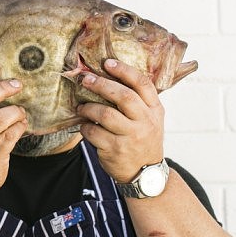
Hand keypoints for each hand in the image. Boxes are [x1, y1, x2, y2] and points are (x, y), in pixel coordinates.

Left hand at [78, 59, 163, 182]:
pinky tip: (83, 126)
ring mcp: (131, 137)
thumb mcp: (151, 118)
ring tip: (81, 107)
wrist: (146, 173)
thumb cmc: (143, 138)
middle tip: (86, 80)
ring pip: (105, 114)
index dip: (124, 71)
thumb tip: (110, 74)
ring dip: (88, 107)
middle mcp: (145, 122)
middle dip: (101, 85)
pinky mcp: (115, 150)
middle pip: (123, 97)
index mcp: (154, 110)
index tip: (107, 63)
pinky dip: (85, 127)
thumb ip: (138, 100)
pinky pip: (94, 132)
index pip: (142, 84)